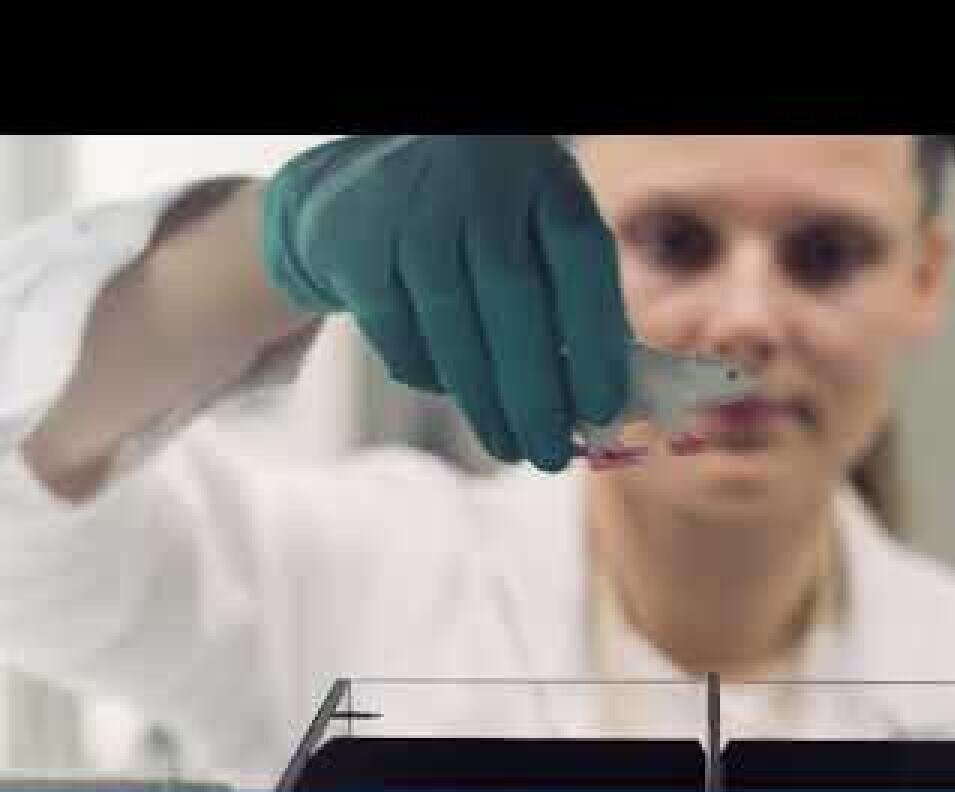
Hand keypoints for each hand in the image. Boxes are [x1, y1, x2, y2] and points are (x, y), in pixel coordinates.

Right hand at [261, 135, 630, 471]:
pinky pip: (399, 336)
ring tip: (512, 448)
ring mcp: (410, 214)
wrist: (365, 171)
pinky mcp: (352, 248)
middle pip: (513, 302)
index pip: (581, 259)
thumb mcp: (538, 225)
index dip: (596, 342)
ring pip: (453, 330)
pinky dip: (430, 377)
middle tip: (552, 456)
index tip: (602, 411)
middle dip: (536, 395)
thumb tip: (601, 405)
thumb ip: (573, 296)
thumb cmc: (483, 221)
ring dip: (486, 405)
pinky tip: (454, 393)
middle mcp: (476, 185)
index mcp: (541, 176)